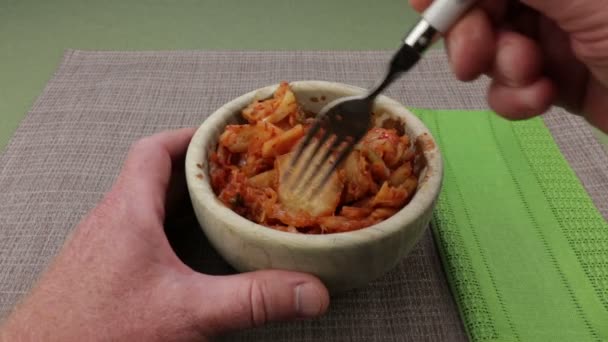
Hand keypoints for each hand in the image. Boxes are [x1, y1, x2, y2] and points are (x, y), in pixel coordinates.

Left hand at [0, 128, 328, 340]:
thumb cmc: (95, 332)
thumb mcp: (187, 311)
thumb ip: (252, 299)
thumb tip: (309, 290)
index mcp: (128, 211)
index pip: (155, 151)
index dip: (191, 136)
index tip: (224, 136)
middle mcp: (112, 220)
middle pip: (157, 174)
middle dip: (198, 170)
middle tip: (235, 173)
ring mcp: (104, 244)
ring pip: (148, 204)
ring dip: (182, 200)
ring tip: (220, 206)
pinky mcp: (103, 268)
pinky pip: (140, 230)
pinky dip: (169, 228)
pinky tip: (187, 251)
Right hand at [410, 0, 607, 131]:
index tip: (421, 8)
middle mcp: (549, 6)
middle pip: (478, 15)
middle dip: (469, 38)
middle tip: (469, 61)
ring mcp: (549, 45)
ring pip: (490, 55)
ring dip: (500, 70)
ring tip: (530, 76)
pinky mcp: (551, 85)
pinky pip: (508, 91)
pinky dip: (514, 99)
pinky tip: (542, 98)